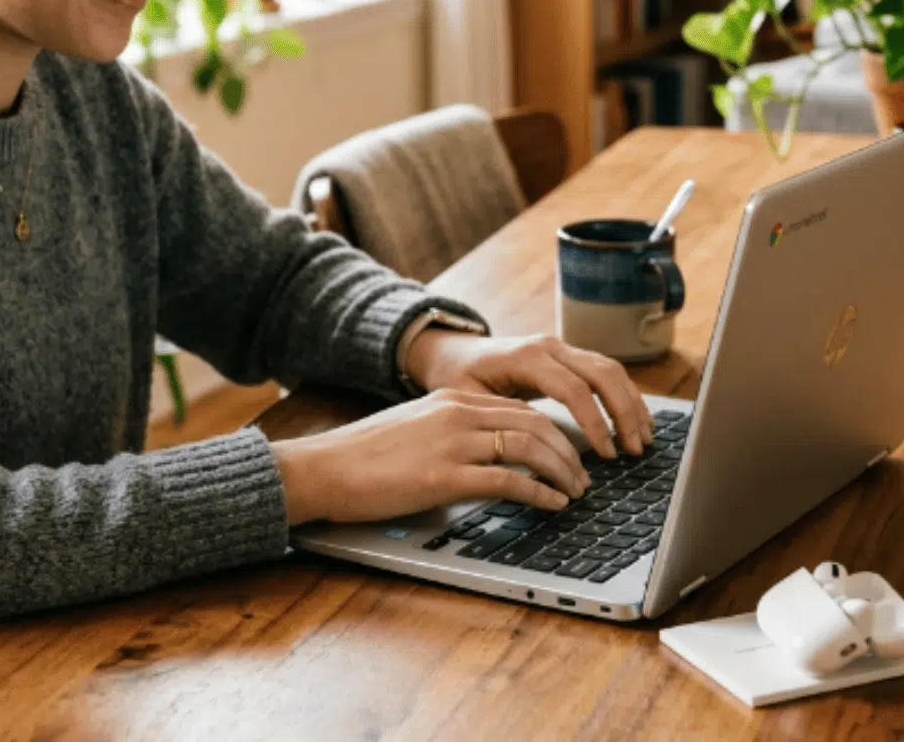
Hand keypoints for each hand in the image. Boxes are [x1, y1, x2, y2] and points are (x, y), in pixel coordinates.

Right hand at [270, 389, 590, 524]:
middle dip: (568, 451)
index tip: (568, 453)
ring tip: (575, 492)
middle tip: (582, 476)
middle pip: (534, 423)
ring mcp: (453, 443)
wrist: (321, 467)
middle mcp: (458, 413)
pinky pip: (508, 480)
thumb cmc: (361, 458)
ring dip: (561, 471)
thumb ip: (449, 436)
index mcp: (451, 399)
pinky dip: (539, 493)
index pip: (520, 408)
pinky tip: (551, 504)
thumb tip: (482, 461)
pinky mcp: (445, 477)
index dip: (553, 432)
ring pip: (530, 447)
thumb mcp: (413, 431)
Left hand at [406, 332, 655, 459]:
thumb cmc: (457, 378)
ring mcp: (562, 348)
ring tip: (642, 440)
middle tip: (634, 450)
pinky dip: (625, 396)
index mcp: (526, 357)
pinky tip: (635, 421)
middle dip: (624, 413)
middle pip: (603, 374)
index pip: (574, 389)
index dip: (595, 423)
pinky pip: (606, 371)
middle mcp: (550, 346)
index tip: (607, 454)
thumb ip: (500, 420)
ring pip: (611, 369)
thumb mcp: (467, 401)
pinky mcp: (569, 356)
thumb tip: (533, 451)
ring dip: (631, 404)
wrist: (453, 351)